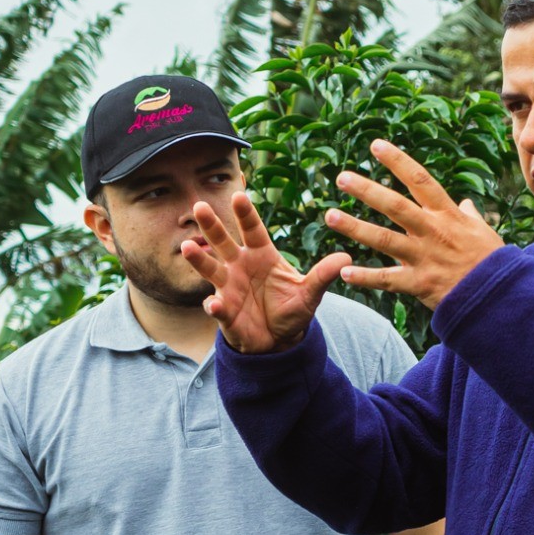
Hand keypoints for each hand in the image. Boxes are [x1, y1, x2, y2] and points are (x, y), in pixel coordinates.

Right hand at [181, 192, 349, 352]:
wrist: (279, 340)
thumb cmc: (291, 309)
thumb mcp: (310, 293)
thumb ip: (323, 275)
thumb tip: (346, 258)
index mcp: (263, 255)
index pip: (253, 230)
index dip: (246, 214)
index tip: (238, 194)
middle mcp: (241, 266)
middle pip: (224, 242)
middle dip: (212, 225)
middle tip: (198, 205)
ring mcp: (229, 287)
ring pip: (211, 269)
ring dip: (199, 259)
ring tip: (187, 247)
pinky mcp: (225, 312)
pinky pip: (218, 307)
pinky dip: (214, 305)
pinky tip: (213, 304)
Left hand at [326, 140, 505, 308]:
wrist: (500, 294)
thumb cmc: (492, 261)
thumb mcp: (484, 231)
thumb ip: (470, 215)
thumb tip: (466, 204)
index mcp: (448, 215)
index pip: (420, 180)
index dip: (397, 161)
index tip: (376, 145)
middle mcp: (432, 231)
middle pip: (395, 206)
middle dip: (367, 190)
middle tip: (341, 177)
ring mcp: (424, 257)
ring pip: (384, 239)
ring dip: (355, 227)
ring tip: (330, 216)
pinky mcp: (419, 283)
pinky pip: (387, 280)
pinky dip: (365, 277)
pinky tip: (344, 272)